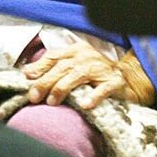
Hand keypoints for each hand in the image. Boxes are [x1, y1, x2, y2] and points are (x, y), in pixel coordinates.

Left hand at [24, 41, 154, 109]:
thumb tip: (28, 74)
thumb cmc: (96, 75)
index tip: (27, 77)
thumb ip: (54, 68)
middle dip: (46, 81)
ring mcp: (102, 69)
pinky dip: (94, 96)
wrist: (129, 80)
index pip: (54, 56)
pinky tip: (84, 105)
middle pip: (63, 66)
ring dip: (63, 88)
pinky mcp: (115, 83)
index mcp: (76, 51)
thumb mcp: (75, 67)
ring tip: (52, 102)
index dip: (40, 65)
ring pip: (79, 75)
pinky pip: (103, 89)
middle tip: (34, 96)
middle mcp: (88, 56)